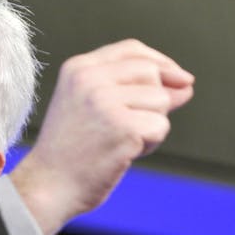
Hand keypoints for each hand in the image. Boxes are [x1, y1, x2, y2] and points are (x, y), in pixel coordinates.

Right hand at [10, 39, 193, 234]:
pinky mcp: (123, 127)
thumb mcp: (92, 107)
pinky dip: (150, 144)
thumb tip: (186, 84)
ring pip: (160, 100)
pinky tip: (124, 153)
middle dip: (155, 99)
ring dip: (152, 125)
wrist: (48, 185)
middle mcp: (89, 79)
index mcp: (77, 69)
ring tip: (122, 141)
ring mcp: (105, 102)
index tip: (177, 79)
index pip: (131, 50)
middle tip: (132, 126)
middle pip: (151, 73)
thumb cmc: (70, 151)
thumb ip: (133, 89)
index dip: (160, 62)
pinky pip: (160, 127)